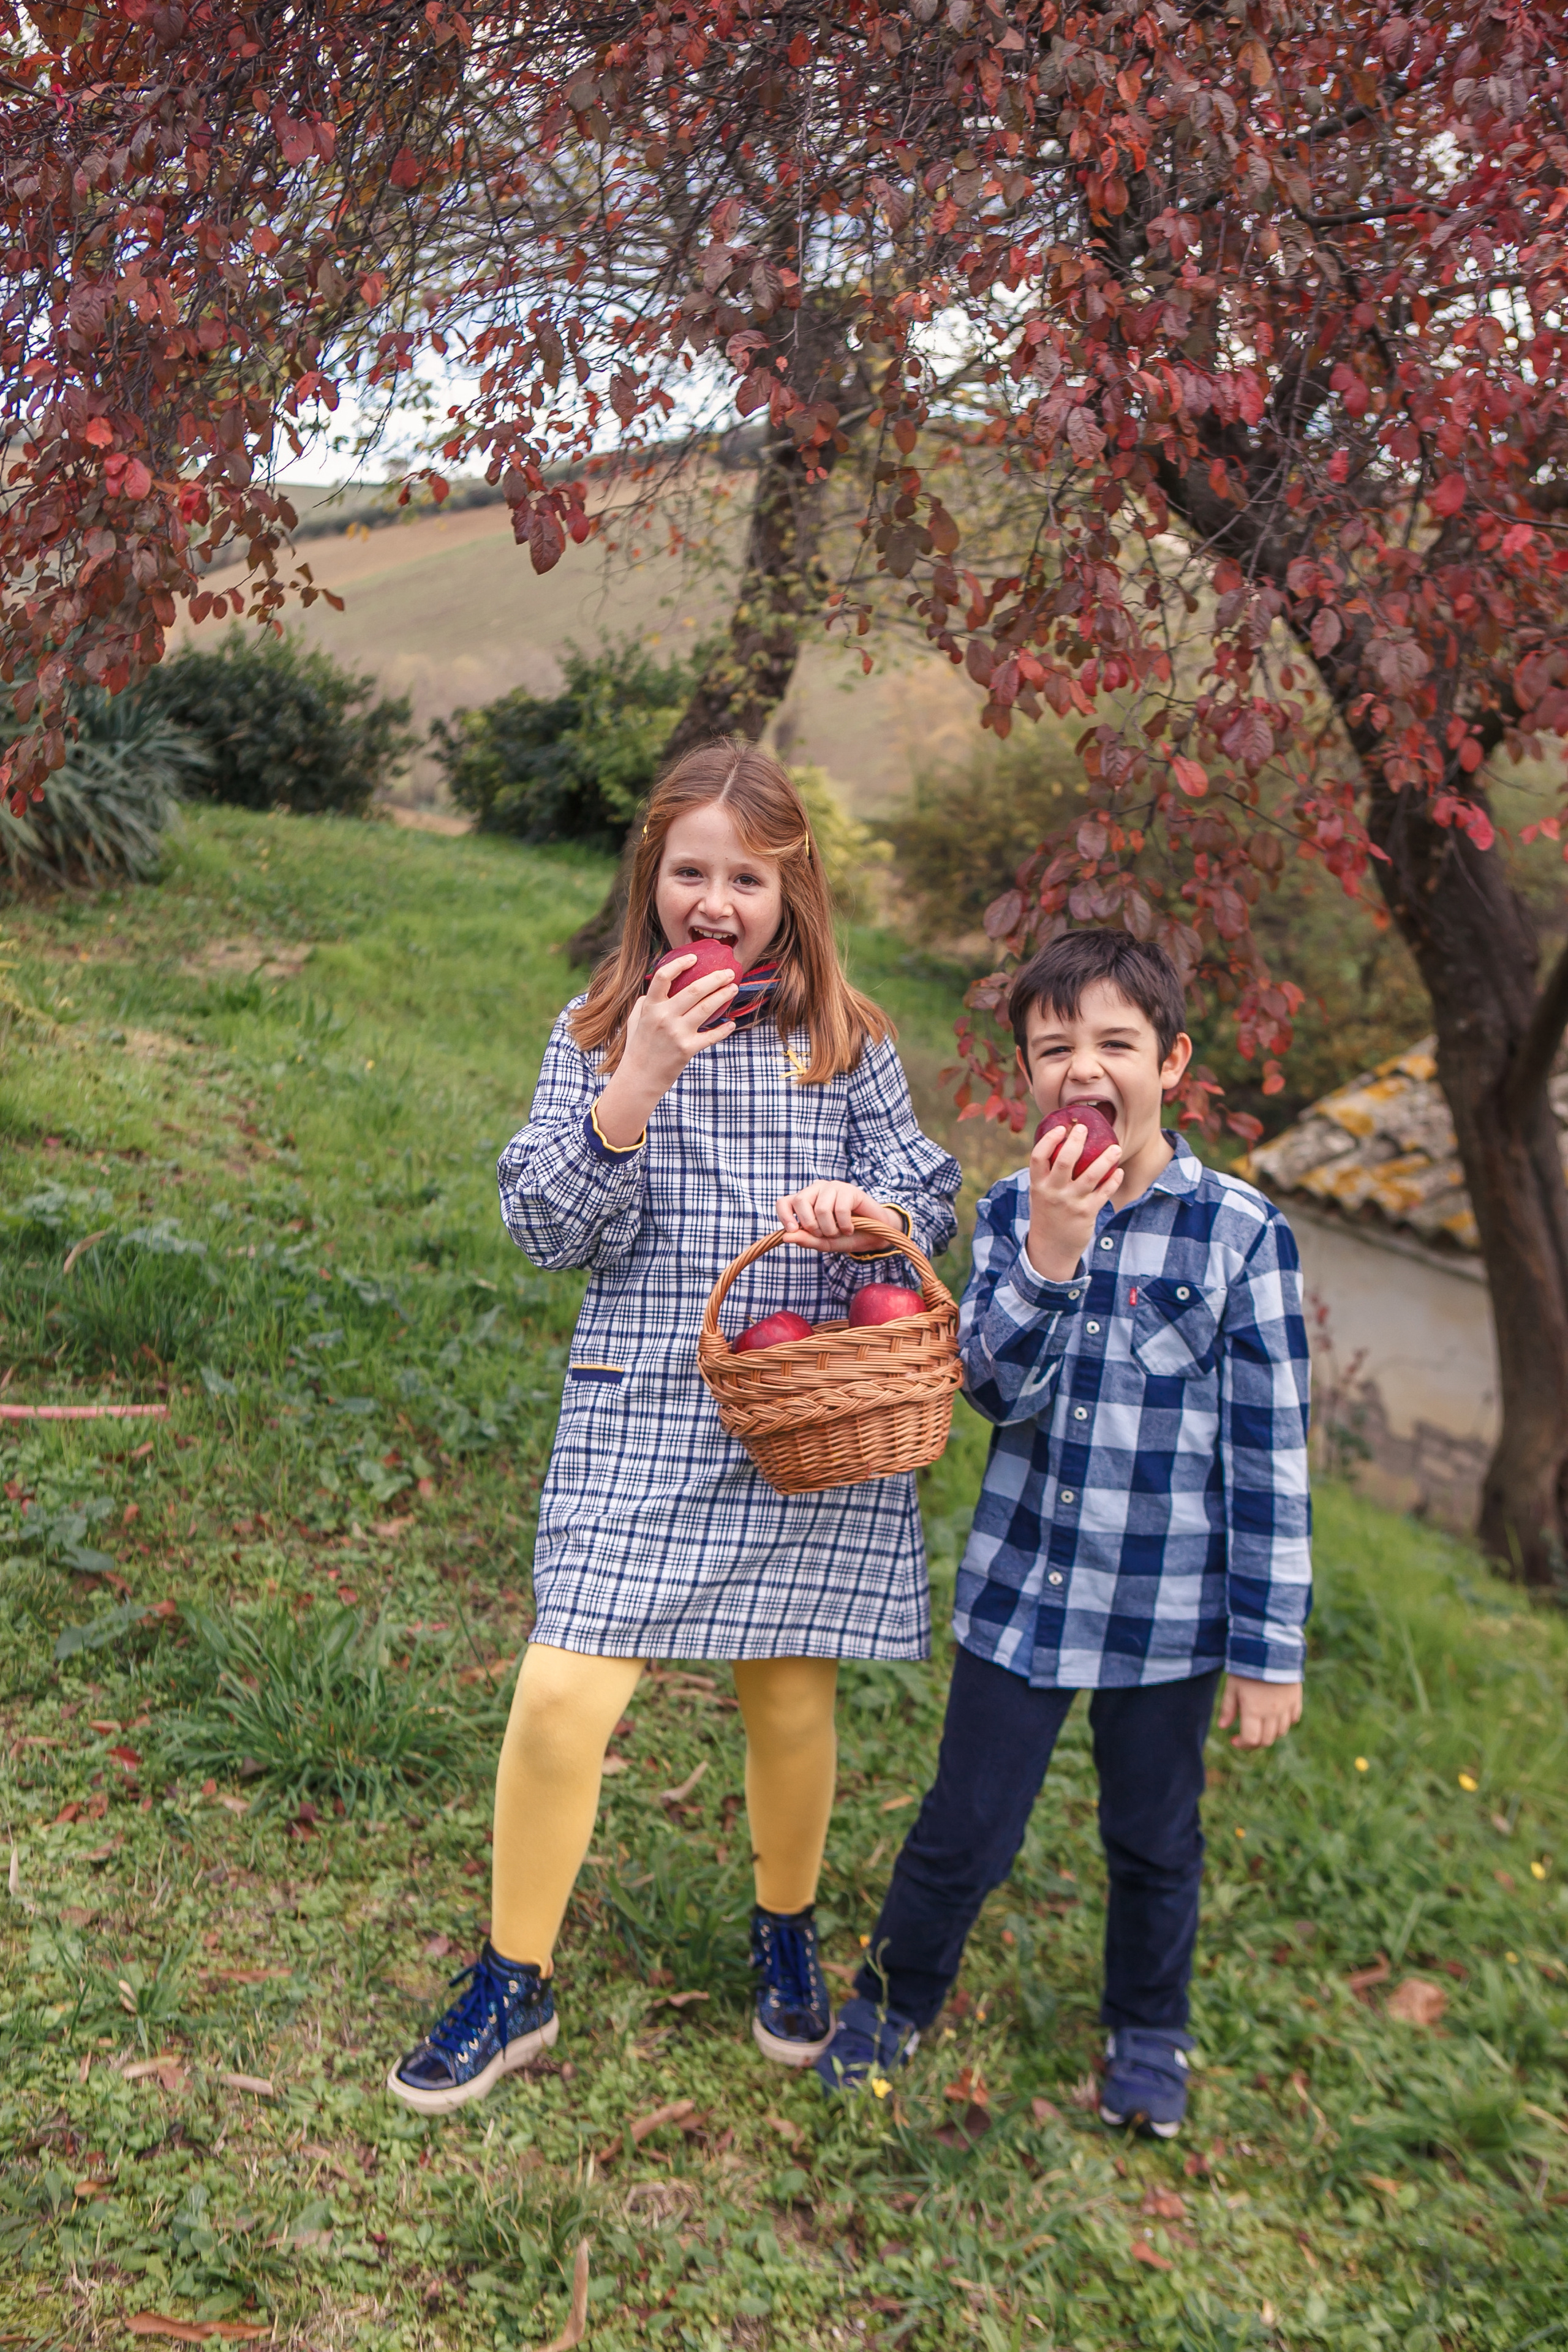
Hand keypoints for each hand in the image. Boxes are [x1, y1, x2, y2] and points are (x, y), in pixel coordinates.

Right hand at [593, 957, 737, 1147]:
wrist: (639, 1078)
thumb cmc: (638, 1047)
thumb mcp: (635, 1020)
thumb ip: (645, 1003)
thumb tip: (654, 990)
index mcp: (650, 1006)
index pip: (664, 976)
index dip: (681, 963)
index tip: (695, 957)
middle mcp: (664, 1017)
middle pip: (694, 989)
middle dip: (715, 978)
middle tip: (728, 972)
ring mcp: (676, 1033)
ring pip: (706, 1008)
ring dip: (723, 996)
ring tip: (733, 988)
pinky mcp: (687, 1049)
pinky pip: (711, 1036)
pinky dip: (723, 1029)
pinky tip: (731, 1024)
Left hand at [776, 1182, 901, 1254]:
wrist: (873, 1236)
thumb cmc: (845, 1236)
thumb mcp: (823, 1243)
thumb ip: (805, 1240)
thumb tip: (786, 1236)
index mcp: (806, 1201)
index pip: (784, 1202)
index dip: (784, 1216)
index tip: (792, 1230)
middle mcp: (816, 1190)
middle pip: (800, 1201)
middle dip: (811, 1225)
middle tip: (825, 1234)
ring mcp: (833, 1187)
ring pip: (821, 1208)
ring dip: (831, 1228)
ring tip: (840, 1232)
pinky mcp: (849, 1189)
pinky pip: (840, 1209)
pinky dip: (845, 1225)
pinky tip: (850, 1228)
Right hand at [1023, 1119, 1121, 1280]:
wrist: (1051, 1248)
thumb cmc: (1048, 1214)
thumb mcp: (1040, 1194)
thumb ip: (1048, 1174)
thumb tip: (1065, 1145)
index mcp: (1038, 1185)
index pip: (1038, 1156)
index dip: (1049, 1139)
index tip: (1061, 1128)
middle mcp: (1053, 1192)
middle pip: (1065, 1160)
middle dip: (1076, 1140)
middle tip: (1084, 1128)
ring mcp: (1071, 1203)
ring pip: (1091, 1175)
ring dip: (1106, 1159)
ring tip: (1116, 1147)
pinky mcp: (1087, 1213)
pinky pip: (1104, 1193)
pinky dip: (1114, 1180)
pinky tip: (1119, 1171)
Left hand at [1217, 1675, 1301, 1749]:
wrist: (1271, 1648)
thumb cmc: (1247, 1667)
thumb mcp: (1232, 1686)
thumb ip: (1228, 1708)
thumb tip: (1222, 1727)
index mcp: (1254, 1711)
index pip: (1251, 1740)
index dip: (1242, 1745)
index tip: (1233, 1740)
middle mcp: (1272, 1713)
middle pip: (1267, 1740)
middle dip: (1255, 1743)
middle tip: (1246, 1736)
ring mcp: (1286, 1707)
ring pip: (1281, 1732)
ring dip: (1270, 1734)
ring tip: (1260, 1725)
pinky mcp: (1296, 1698)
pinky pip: (1294, 1719)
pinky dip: (1285, 1723)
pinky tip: (1276, 1716)